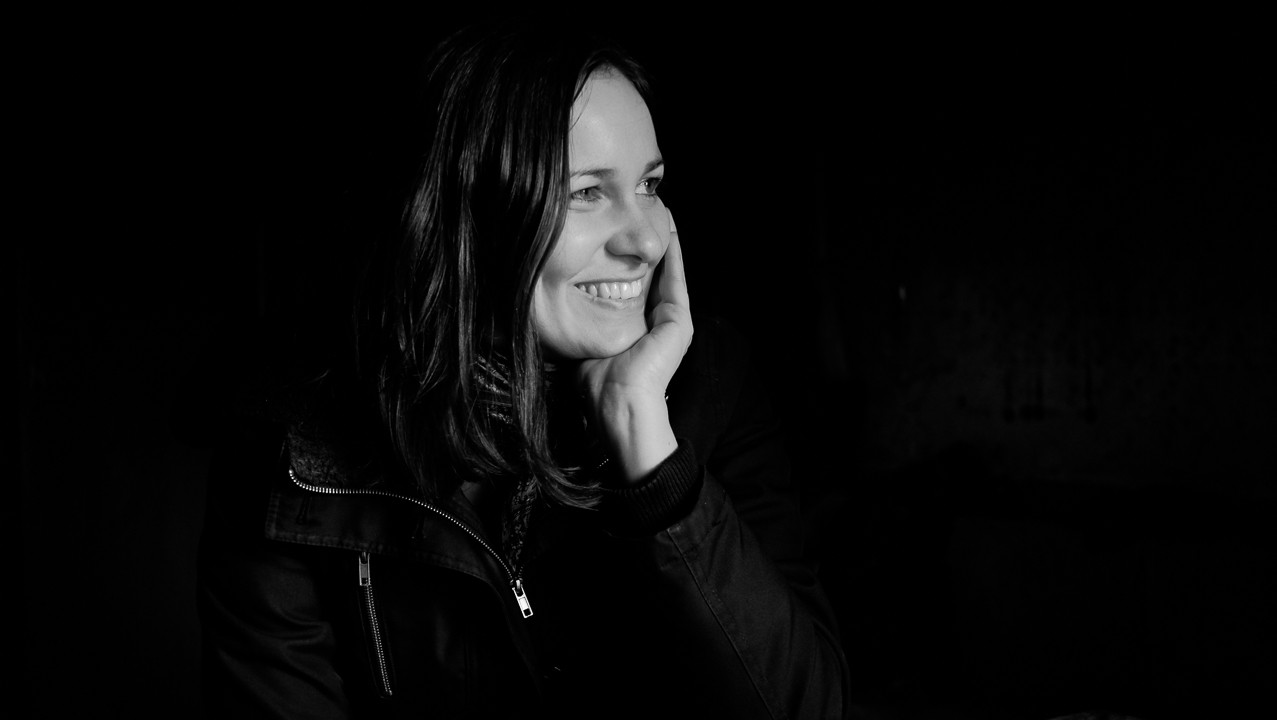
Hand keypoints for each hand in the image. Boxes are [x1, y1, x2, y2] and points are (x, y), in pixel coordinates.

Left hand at [578, 207, 692, 482]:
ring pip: (668, 273)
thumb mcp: (582, 339)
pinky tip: (669, 231)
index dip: (629, 259)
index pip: (635, 285)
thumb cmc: (594, 381)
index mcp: (638, 329)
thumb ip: (577, 320)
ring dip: (664, 243)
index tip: (619, 234)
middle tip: (645, 213)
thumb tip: (546, 299)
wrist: (615, 405)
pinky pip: (675, 280)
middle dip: (648, 245)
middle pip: (653, 275)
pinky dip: (673, 255)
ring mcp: (671, 324)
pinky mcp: (678, 324)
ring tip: (660, 213)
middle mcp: (657, 325)